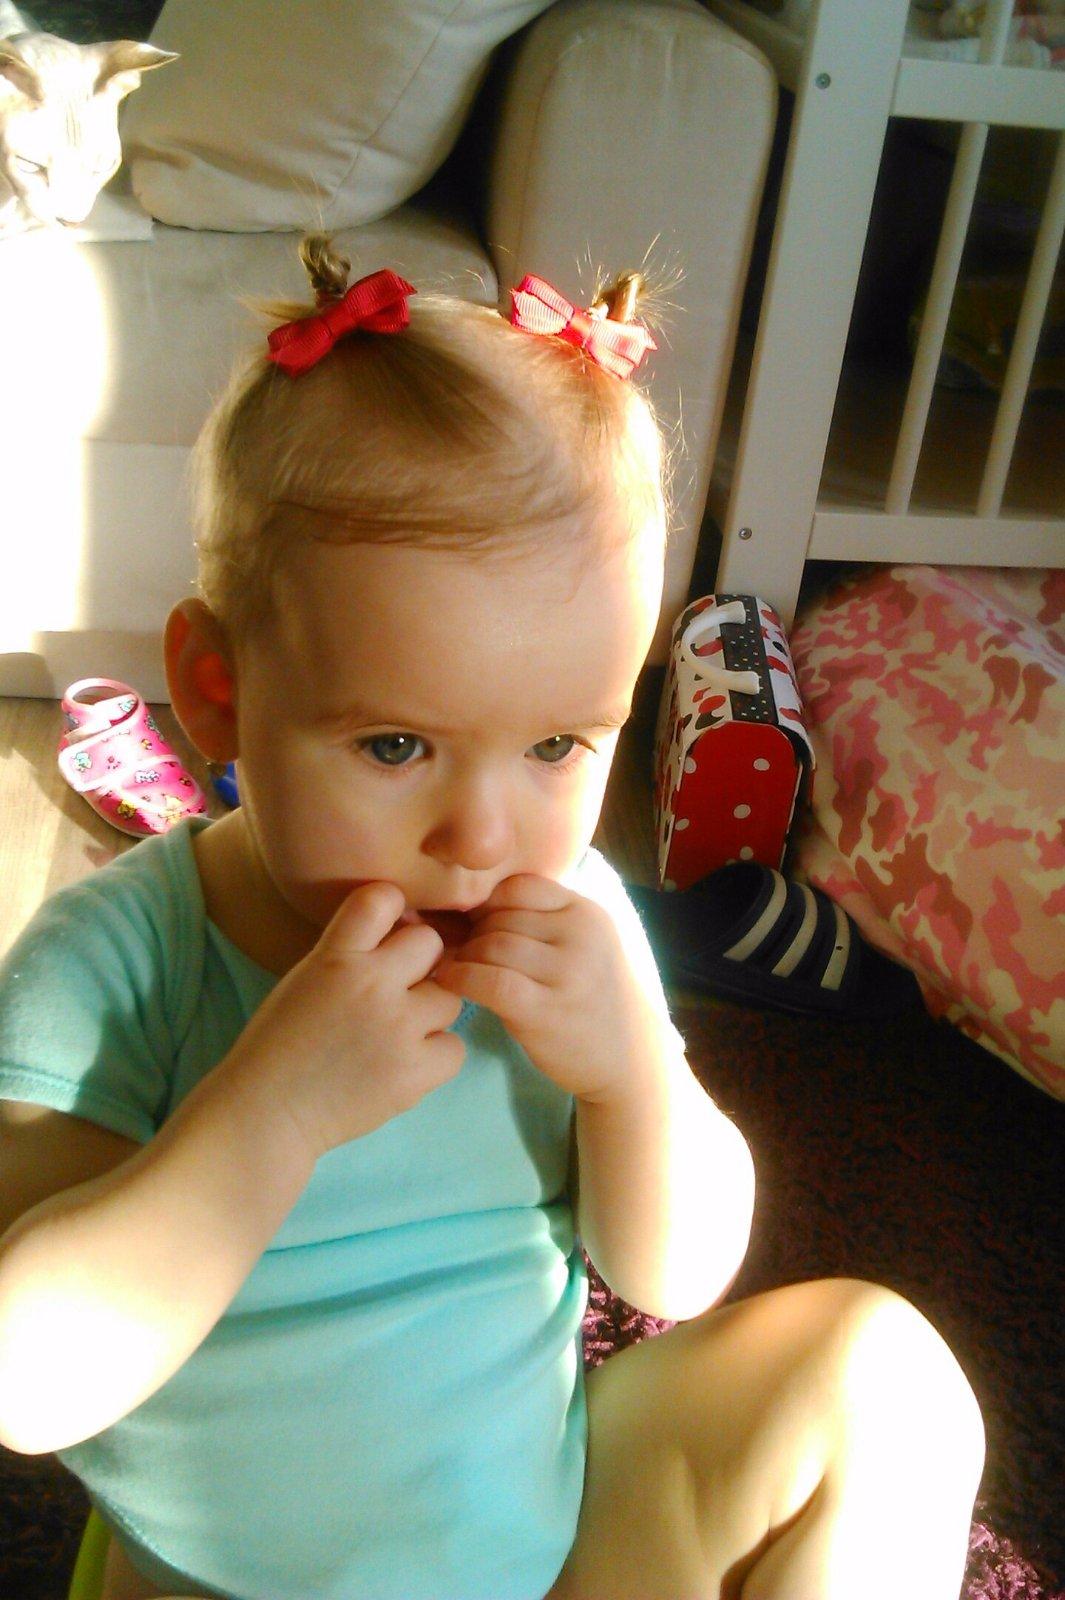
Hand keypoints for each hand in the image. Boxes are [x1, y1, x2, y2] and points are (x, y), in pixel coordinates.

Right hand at [223, 883, 464, 1161]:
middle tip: (397, 993)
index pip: (382, 897)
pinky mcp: (415, 1072)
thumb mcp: (307, 977)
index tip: (386, 933)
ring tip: (397, 1036)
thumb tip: (406, 933)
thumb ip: (352, 952)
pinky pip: (455, 1047)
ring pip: (451, 998)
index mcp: (336, 955)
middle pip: (430, 943)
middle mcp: (371, 983)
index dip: (392, 911)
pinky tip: (405, 1065)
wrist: (266, 1112)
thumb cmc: (281, 1044)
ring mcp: (398, 1027)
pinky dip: (436, 1057)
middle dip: (419, 965)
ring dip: (430, 1014)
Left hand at [433, 875, 663, 1103]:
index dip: (488, 903)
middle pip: (501, 917)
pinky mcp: (546, 1011)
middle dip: (472, 933)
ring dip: (464, 956)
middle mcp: (581, 935)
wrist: (627, 1057)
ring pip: (491, 945)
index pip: (520, 886)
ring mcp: (567, 973)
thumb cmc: (591, 997)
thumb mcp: (582, 944)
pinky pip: (490, 982)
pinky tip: (449, 982)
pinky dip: (460, 978)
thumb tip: (471, 903)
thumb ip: (542, 919)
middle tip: (458, 951)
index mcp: (586, 912)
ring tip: (455, 967)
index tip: (477, 924)